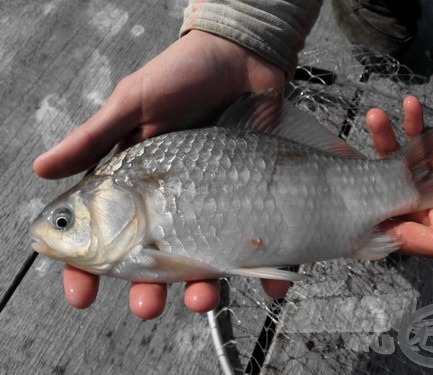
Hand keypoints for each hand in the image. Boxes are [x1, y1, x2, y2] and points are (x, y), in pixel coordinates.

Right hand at [34, 30, 286, 318]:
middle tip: (146, 306)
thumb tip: (43, 169)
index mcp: (134, 183)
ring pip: (200, 258)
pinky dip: (262, 265)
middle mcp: (170, 200)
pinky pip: (253, 238)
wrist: (241, 58)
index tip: (81, 293)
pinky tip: (268, 283)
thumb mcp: (132, 103)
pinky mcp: (246, 197)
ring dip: (198, 288)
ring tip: (200, 298)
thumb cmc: (183, 75)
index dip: (88, 267)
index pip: (103, 233)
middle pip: (152, 258)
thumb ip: (94, 139)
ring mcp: (209, 202)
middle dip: (146, 288)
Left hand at [367, 96, 432, 286]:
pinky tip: (410, 108)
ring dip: (390, 141)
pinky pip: (428, 150)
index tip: (352, 195)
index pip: (401, 232)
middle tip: (349, 149)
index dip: (376, 216)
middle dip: (372, 170)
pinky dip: (418, 129)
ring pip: (405, 168)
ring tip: (376, 116)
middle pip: (394, 195)